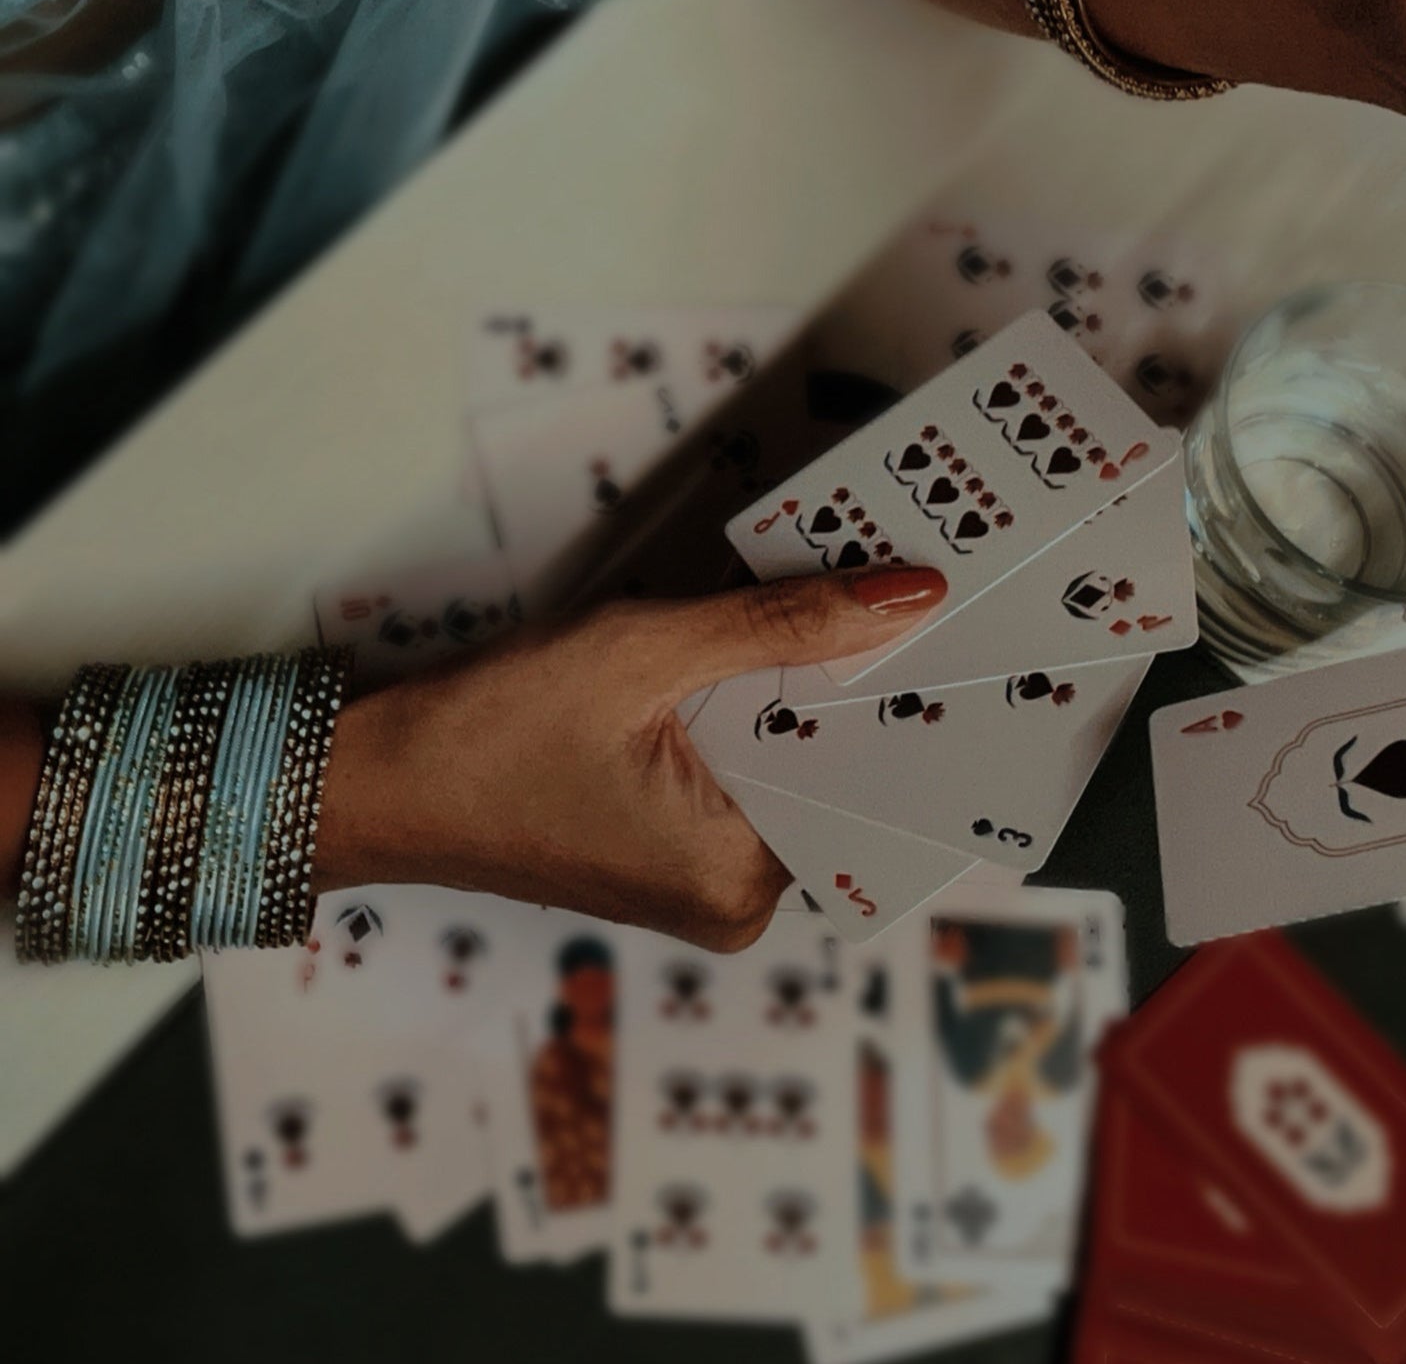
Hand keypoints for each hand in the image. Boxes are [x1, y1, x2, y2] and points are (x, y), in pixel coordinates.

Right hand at [313, 566, 947, 948]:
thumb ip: (782, 623)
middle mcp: (732, 900)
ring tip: (839, 598)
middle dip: (849, 677)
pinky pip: (738, 771)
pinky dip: (748, 707)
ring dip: (794, 683)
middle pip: (825, 768)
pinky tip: (763, 642)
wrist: (370, 779)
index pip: (862, 777)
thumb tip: (906, 598)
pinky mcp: (666, 851)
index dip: (904, 692)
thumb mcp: (647, 654)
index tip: (955, 624)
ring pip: (781, 761)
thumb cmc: (487, 732)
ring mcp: (698, 882)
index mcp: (738, 879)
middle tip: (900, 585)